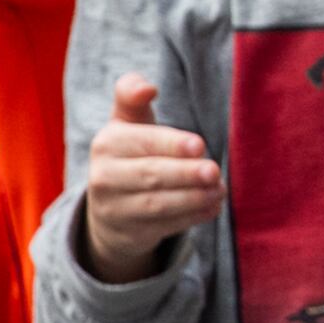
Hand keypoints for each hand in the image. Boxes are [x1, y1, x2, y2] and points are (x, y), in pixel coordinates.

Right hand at [78, 76, 223, 280]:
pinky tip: (212, 207)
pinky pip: (163, 227)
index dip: (170, 144)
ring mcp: (114, 210)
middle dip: (185, 174)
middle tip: (214, 171)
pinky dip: (190, 218)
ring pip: (157, 205)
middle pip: (150, 176)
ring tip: (219, 189)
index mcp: (106, 143)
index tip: (199, 146)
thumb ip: (131, 95)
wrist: (110, 209)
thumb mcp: (126, 122)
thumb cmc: (130, 153)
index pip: (141, 142)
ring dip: (193, 198)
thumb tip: (147, 88)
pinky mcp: (129, 234)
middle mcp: (104, 177)